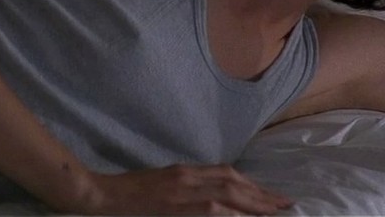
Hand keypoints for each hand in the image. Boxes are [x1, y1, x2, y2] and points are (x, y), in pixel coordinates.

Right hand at [64, 164, 294, 214]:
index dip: (251, 183)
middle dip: (261, 194)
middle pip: (233, 181)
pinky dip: (231, 213)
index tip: (269, 194)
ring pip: (227, 193)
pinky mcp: (174, 204)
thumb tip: (209, 201)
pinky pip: (211, 209)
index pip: (225, 174)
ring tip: (275, 210)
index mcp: (183, 171)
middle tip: (285, 203)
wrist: (99, 194)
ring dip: (255, 202)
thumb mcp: (159, 187)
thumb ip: (183, 190)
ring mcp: (181, 190)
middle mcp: (187, 176)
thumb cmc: (125, 194)